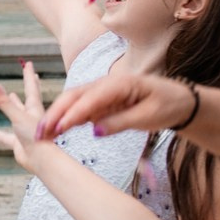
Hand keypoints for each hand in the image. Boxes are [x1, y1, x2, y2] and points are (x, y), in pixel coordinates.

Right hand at [0, 61, 55, 172]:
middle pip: (28, 98)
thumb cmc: (35, 138)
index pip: (31, 88)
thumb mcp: (18, 117)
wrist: (41, 161)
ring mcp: (25, 130)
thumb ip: (5, 104)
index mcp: (34, 109)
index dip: (28, 75)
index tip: (28, 63)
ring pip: (17, 115)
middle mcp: (31, 118)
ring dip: (13, 106)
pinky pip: (5, 136)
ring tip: (11, 96)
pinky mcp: (18, 143)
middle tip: (31, 75)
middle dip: (29, 86)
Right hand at [40, 69, 191, 142]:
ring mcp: (101, 93)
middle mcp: (105, 85)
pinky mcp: (100, 103)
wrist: (180, 101)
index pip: (90, 97)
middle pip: (73, 96)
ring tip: (41, 135)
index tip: (58, 128)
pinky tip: (54, 132)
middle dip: (54, 114)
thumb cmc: (168, 105)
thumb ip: (122, 122)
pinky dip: (64, 120)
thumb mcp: (150, 116)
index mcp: (119, 84)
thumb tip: (95, 131)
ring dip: (55, 117)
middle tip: (39, 133)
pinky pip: (78, 110)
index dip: (73, 113)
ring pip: (71, 102)